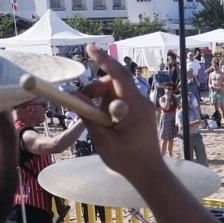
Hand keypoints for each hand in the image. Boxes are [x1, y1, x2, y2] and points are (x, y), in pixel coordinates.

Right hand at [79, 45, 163, 184]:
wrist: (149, 174)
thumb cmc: (127, 160)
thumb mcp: (102, 140)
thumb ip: (88, 116)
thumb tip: (74, 97)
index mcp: (134, 106)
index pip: (119, 74)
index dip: (104, 60)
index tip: (89, 48)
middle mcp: (141, 102)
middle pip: (114, 83)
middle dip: (95, 89)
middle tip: (80, 104)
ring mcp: (142, 107)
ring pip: (116, 92)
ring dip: (100, 100)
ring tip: (93, 120)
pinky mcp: (141, 114)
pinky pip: (121, 101)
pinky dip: (108, 107)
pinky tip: (103, 124)